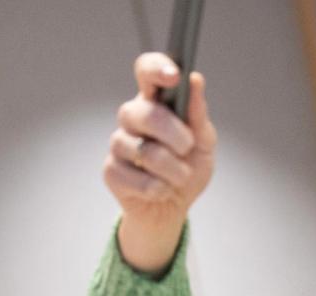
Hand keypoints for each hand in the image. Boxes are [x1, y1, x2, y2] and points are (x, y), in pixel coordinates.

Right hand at [103, 52, 217, 273]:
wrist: (173, 207)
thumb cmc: (188, 167)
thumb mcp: (204, 142)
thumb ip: (198, 115)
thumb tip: (196, 80)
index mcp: (155, 102)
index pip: (146, 72)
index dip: (156, 68)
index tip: (174, 75)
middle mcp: (133, 118)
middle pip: (144, 113)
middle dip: (173, 133)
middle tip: (188, 147)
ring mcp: (119, 144)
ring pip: (144, 151)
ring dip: (173, 169)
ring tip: (180, 177)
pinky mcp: (111, 171)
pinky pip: (137, 179)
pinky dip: (159, 189)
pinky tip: (162, 190)